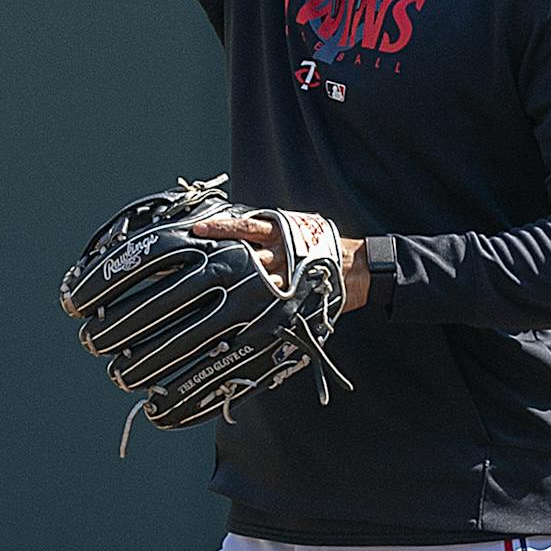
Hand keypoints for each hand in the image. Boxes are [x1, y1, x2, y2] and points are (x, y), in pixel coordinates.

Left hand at [192, 210, 370, 311]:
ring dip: (232, 289)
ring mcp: (286, 276)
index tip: (197, 230)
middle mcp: (280, 252)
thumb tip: (239, 230)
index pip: (244, 227)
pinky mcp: (293, 297)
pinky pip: (268, 305)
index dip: (220, 228)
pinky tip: (233, 322)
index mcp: (281, 232)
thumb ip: (271, 230)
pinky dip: (253, 313)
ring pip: (253, 281)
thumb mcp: (298, 228)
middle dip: (219, 263)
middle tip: (192, 266)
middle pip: (243, 256)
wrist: (358, 268)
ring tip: (204, 297)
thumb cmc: (324, 245)